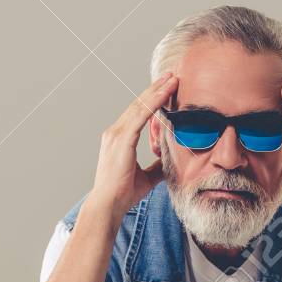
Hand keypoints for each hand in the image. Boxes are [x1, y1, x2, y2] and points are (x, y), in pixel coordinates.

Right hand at [89, 73, 178, 223]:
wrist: (108, 205)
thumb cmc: (123, 193)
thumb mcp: (146, 177)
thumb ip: (157, 165)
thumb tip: (171, 160)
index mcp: (119, 139)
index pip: (138, 113)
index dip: (152, 99)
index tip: (167, 88)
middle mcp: (115, 133)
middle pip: (138, 105)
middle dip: (156, 89)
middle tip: (172, 76)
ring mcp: (116, 135)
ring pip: (139, 106)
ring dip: (157, 92)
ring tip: (172, 79)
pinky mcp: (121, 140)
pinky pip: (140, 117)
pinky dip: (153, 104)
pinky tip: (165, 95)